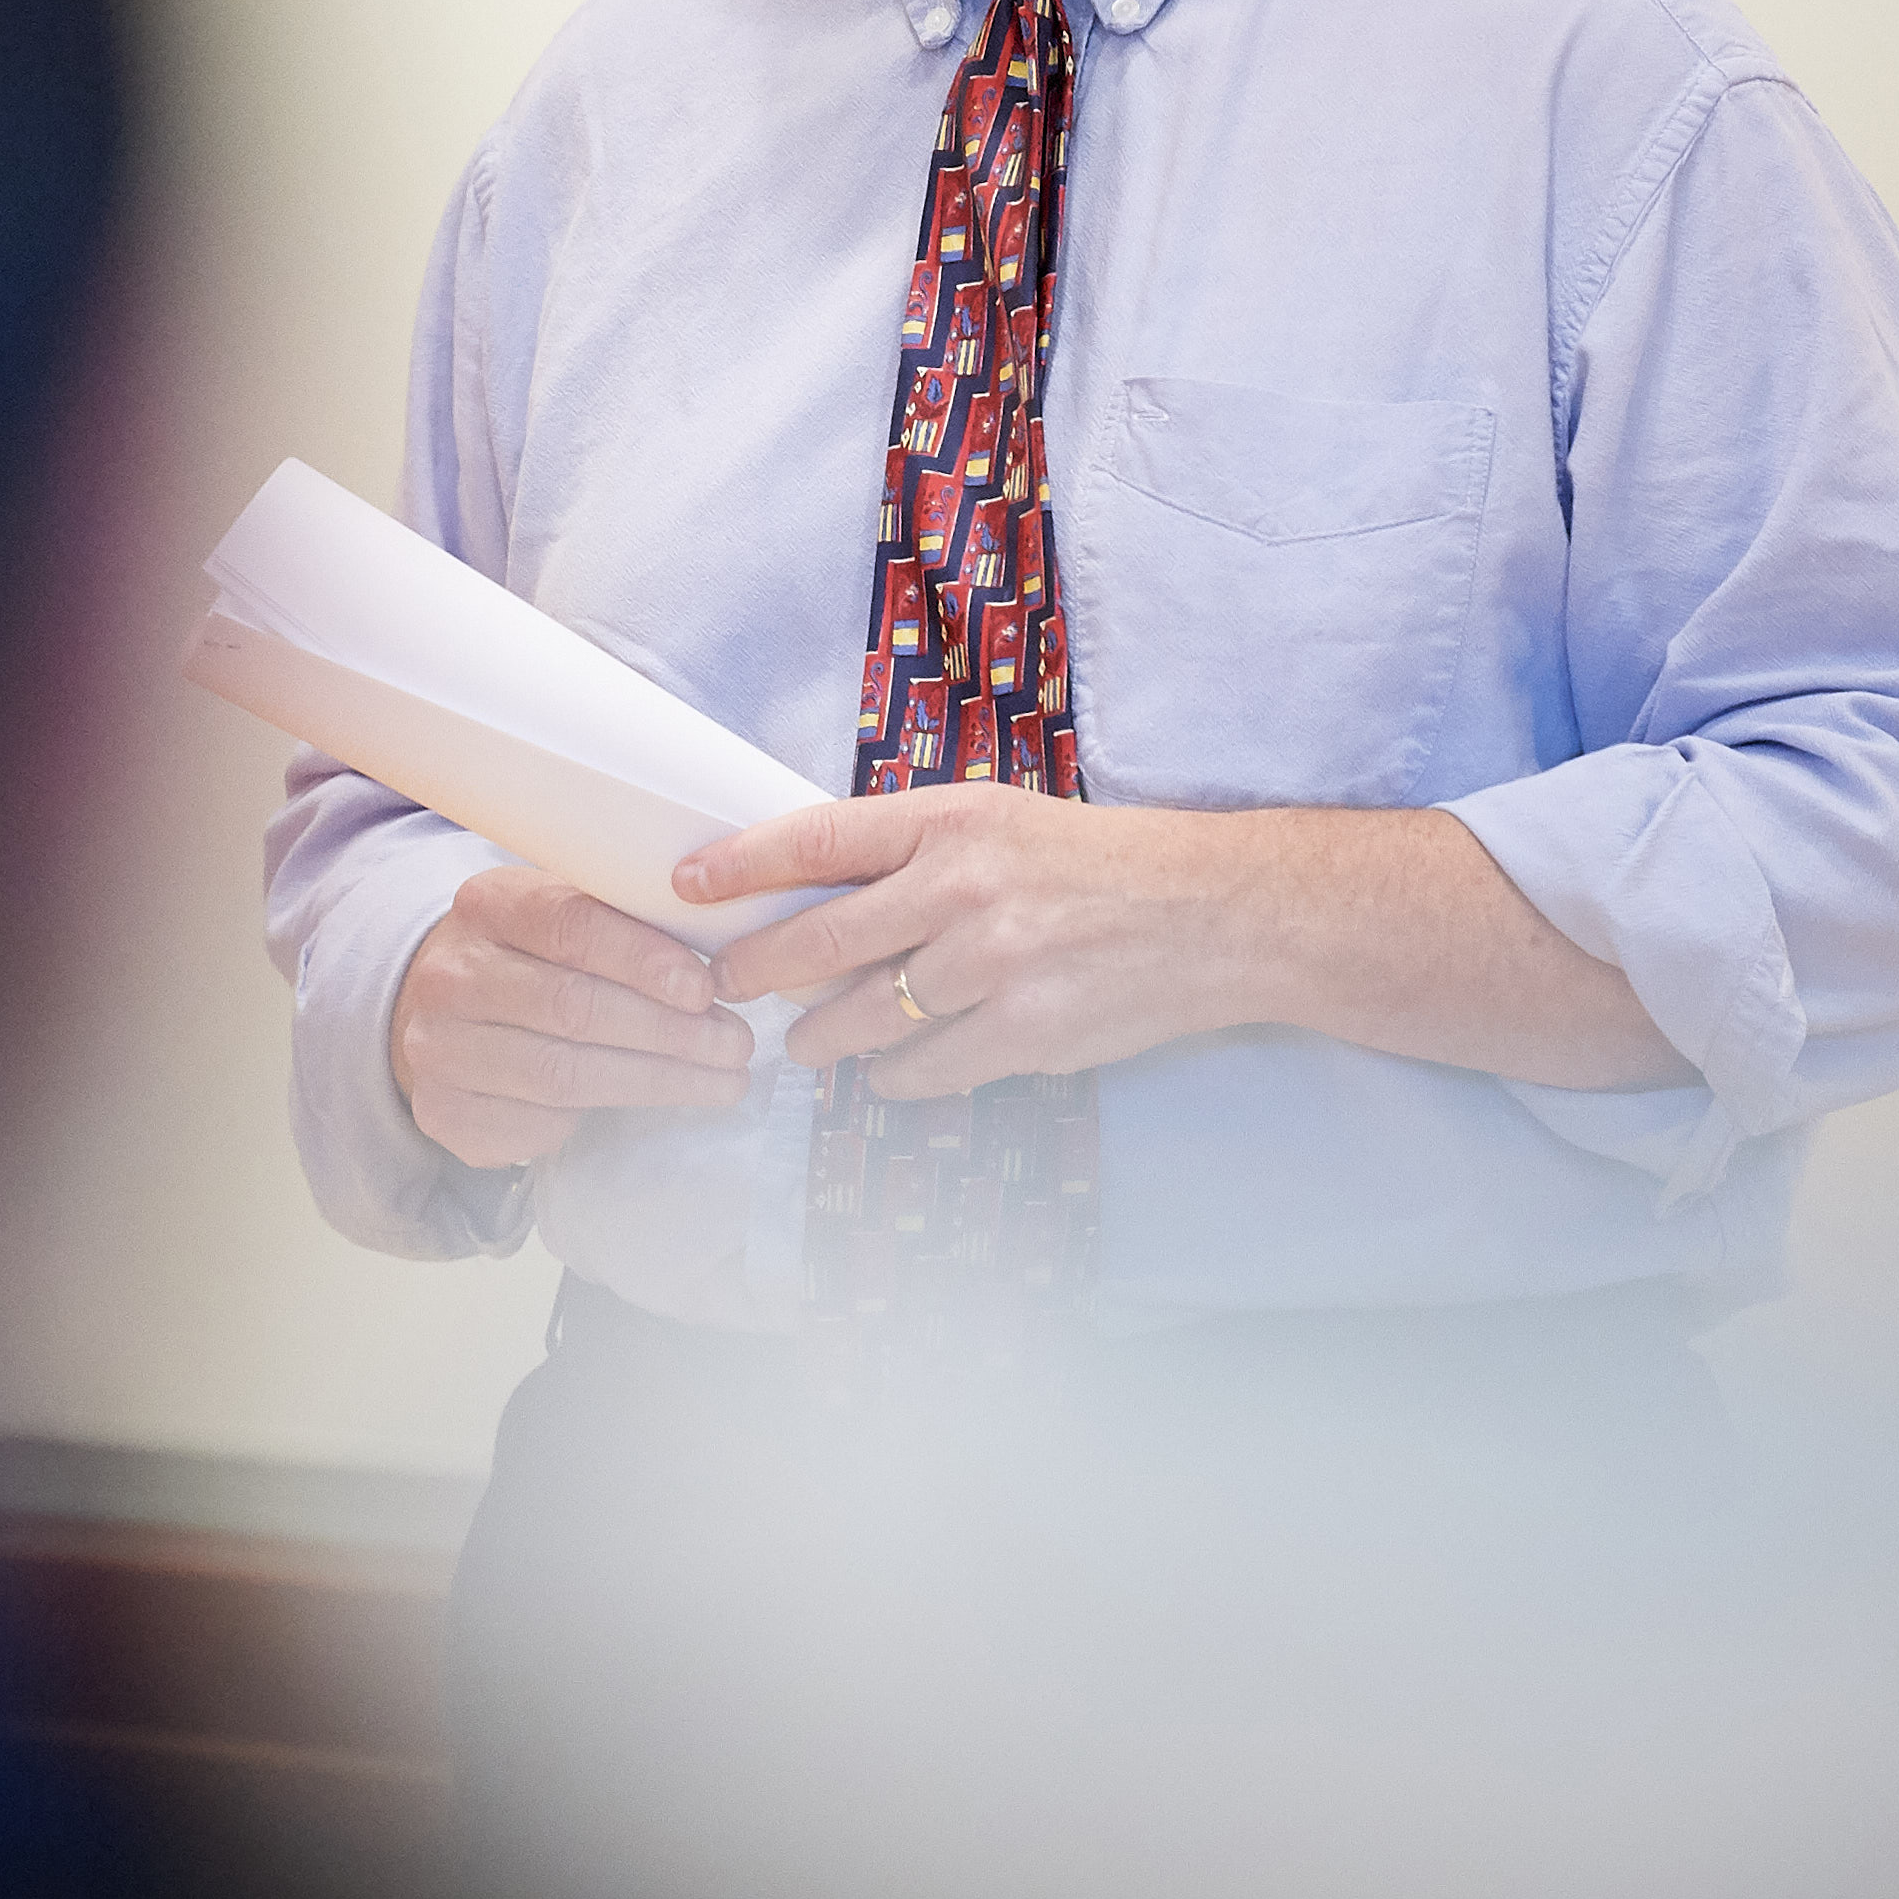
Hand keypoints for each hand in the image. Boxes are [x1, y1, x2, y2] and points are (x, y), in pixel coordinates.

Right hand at [389, 865, 758, 1171]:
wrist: (444, 1007)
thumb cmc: (531, 955)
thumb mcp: (564, 911)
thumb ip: (624, 924)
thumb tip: (721, 965)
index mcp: (487, 905)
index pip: (570, 925)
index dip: (643, 959)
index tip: (705, 990)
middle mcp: (452, 976)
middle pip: (572, 1007)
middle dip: (667, 1031)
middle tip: (734, 1044)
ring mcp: (440, 1048)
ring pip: (563, 1074)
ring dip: (657, 1081)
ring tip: (721, 1080)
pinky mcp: (445, 1112)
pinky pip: (538, 1123)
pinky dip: (602, 1116)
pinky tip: (651, 1104)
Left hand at [683, 791, 1693, 1097]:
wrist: (1218, 915)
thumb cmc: (1100, 862)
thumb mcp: (1003, 821)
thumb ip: (911, 850)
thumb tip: (807, 887)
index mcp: (950, 822)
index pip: (812, 839)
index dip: (734, 865)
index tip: (680, 884)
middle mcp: (961, 890)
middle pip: (812, 944)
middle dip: (752, 974)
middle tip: (723, 987)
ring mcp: (990, 970)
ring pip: (856, 1022)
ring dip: (820, 1038)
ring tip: (807, 1040)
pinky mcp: (1023, 1036)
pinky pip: (919, 1073)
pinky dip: (892, 1077)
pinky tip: (890, 1068)